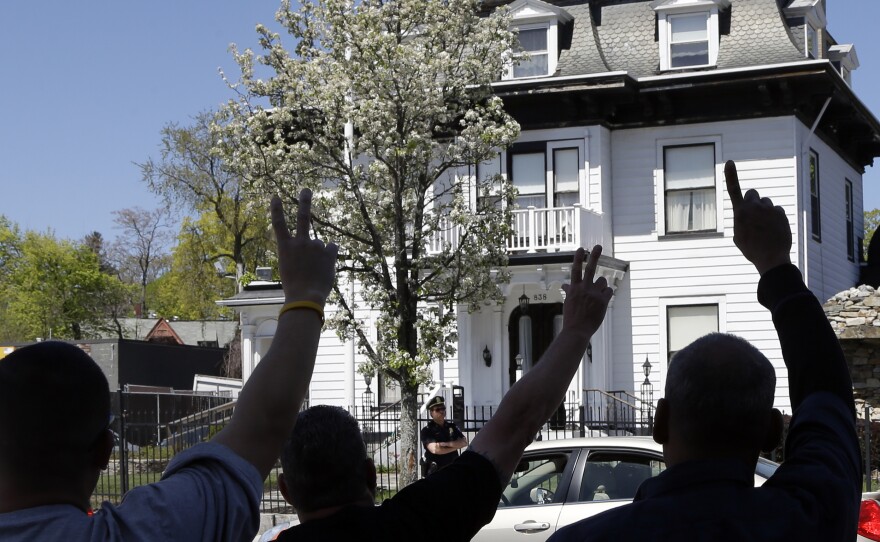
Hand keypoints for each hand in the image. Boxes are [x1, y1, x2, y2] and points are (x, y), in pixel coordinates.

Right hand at [271, 189, 337, 304]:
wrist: (306, 297)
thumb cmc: (294, 286)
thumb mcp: (289, 268)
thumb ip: (299, 254)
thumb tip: (320, 244)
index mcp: (285, 247)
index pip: (278, 224)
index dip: (277, 209)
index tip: (276, 196)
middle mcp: (300, 243)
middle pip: (302, 217)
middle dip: (304, 201)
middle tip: (306, 190)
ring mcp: (315, 246)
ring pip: (320, 245)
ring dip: (319, 255)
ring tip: (315, 270)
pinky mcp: (328, 252)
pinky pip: (332, 248)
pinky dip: (330, 256)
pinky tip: (325, 267)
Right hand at [561, 245, 612, 340]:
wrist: (577, 331)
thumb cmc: (572, 317)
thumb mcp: (568, 302)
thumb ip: (569, 291)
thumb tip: (564, 284)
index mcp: (574, 289)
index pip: (575, 270)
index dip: (577, 258)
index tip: (581, 248)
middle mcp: (584, 289)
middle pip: (590, 269)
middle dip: (594, 256)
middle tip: (598, 246)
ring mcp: (594, 295)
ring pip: (603, 282)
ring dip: (601, 286)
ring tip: (596, 296)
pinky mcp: (602, 301)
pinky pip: (609, 291)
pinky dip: (606, 294)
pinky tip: (601, 301)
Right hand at [724, 160, 791, 274]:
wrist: (771, 257)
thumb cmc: (751, 249)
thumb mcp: (739, 236)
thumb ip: (742, 220)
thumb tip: (749, 215)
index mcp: (740, 212)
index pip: (734, 190)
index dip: (731, 175)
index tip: (730, 162)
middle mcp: (754, 207)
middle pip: (753, 194)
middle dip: (753, 201)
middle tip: (754, 214)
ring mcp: (769, 209)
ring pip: (766, 203)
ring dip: (765, 210)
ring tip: (765, 227)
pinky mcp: (780, 213)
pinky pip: (777, 210)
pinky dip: (775, 217)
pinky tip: (774, 230)